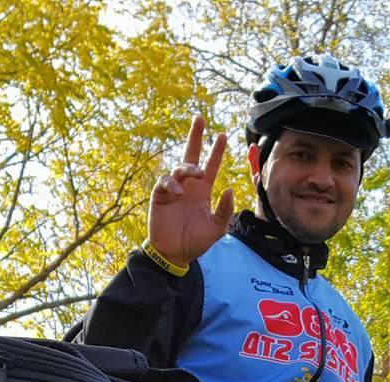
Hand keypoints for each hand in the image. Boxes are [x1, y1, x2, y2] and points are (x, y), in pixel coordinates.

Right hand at [148, 115, 235, 269]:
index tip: (222, 135)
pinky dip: (171, 184)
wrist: (175, 254)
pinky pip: (165, 183)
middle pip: (191, 155)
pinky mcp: (160, 196)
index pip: (211, 165)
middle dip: (195, 137)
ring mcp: (173, 190)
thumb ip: (224, 210)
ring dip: (188, 167)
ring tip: (198, 173)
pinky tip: (178, 193)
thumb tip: (229, 188)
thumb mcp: (217, 228)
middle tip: (200, 119)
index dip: (216, 151)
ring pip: (179, 168)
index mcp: (203, 191)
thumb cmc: (195, 242)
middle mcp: (188, 186)